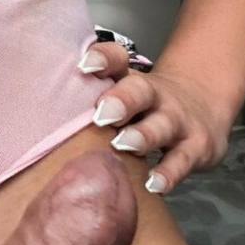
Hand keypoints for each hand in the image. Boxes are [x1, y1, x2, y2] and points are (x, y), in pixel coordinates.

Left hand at [90, 62, 236, 193]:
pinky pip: (182, 161)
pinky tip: (154, 185)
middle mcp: (155, 96)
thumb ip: (91, 101)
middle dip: (122, 100)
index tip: (84, 65)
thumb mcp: (124, 94)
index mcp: (131, 80)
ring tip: (124, 144)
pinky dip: (169, 174)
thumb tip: (41, 109)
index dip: (102, 59)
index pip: (117, 60)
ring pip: (161, 126)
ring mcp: (178, 121)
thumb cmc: (146, 106)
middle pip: (139, 91)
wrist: (203, 105)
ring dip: (142, 135)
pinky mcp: (197, 147)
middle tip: (102, 113)